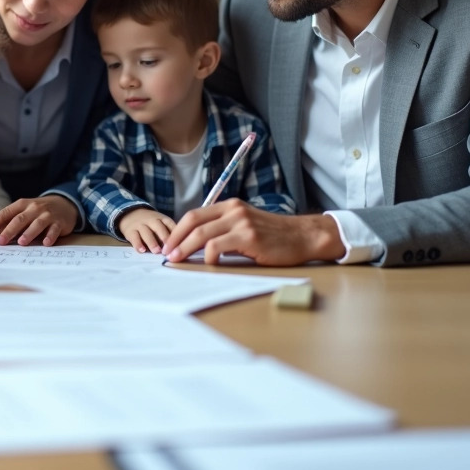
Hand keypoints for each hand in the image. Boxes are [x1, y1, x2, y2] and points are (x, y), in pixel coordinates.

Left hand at [0, 195, 77, 245]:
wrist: (64, 204)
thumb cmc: (38, 211)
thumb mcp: (24, 213)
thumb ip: (8, 224)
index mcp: (22, 204)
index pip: (7, 212)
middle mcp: (34, 208)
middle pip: (20, 219)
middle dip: (9, 231)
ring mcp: (47, 214)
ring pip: (37, 223)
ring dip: (28, 233)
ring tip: (21, 243)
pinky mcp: (59, 222)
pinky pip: (54, 229)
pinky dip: (50, 236)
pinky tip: (45, 243)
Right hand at [117, 208, 174, 253]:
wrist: (130, 214)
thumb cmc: (150, 224)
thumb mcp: (160, 223)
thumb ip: (169, 233)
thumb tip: (180, 248)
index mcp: (161, 218)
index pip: (169, 223)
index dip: (175, 233)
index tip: (179, 243)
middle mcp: (151, 220)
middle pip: (158, 227)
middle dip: (164, 237)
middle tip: (169, 249)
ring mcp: (140, 225)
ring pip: (146, 232)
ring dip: (152, 242)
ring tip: (156, 251)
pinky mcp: (130, 231)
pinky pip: (134, 237)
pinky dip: (138, 244)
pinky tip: (142, 250)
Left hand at [160, 200, 343, 266]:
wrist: (302, 237)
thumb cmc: (274, 236)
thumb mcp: (246, 225)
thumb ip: (224, 229)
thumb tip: (197, 245)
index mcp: (230, 206)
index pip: (195, 215)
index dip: (178, 230)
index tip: (169, 244)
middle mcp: (233, 210)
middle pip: (193, 221)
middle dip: (176, 238)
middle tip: (166, 253)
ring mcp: (241, 222)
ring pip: (202, 234)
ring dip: (185, 248)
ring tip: (177, 260)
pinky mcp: (249, 237)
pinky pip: (218, 245)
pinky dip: (208, 255)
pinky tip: (208, 263)